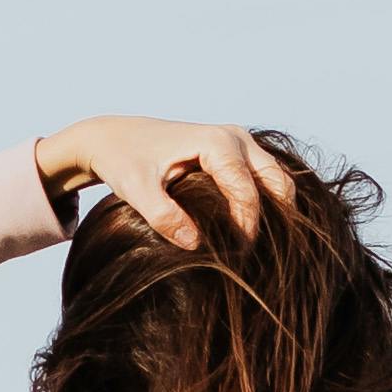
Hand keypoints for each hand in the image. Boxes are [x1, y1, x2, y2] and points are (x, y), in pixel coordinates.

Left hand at [34, 114, 293, 250]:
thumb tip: (196, 245)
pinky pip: (264, 180)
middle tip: (252, 252)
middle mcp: (235, 137)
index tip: (235, 254)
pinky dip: (264, 205)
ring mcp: (239, 143)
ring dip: (273, 212)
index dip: (245, 225)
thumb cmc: (123, 160)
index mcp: (216, 142)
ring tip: (250, 245)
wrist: (115, 137)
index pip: (247, 190)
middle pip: (277, 181)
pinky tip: (245, 232)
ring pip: (276, 180)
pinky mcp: (237, 153)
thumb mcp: (136, 190)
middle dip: (273, 218)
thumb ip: (163, 216)